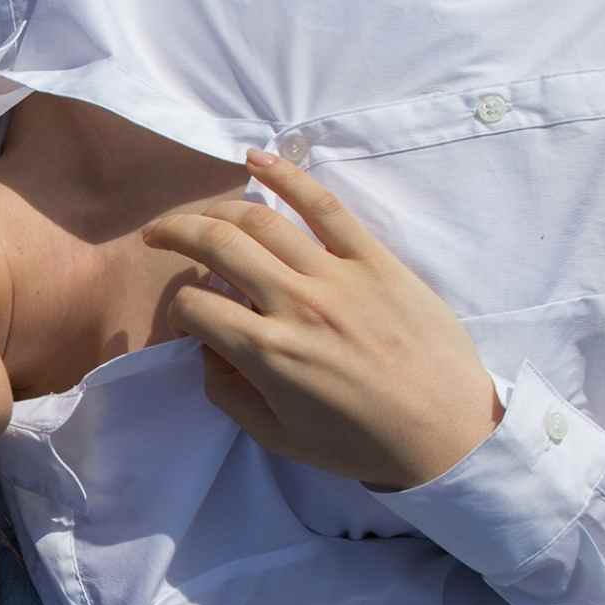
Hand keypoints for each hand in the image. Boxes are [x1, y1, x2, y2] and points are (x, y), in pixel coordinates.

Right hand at [140, 148, 505, 492]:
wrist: (447, 432)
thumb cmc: (360, 443)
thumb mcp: (279, 439)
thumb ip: (230, 395)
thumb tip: (208, 354)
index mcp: (267, 353)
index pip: (195, 308)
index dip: (180, 311)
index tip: (190, 319)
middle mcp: (294, 303)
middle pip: (218, 246)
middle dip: (176, 234)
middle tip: (158, 235)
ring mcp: (336, 275)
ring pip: (262, 222)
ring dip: (217, 210)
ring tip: (200, 215)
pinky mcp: (373, 259)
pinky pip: (325, 207)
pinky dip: (288, 177)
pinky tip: (256, 160)